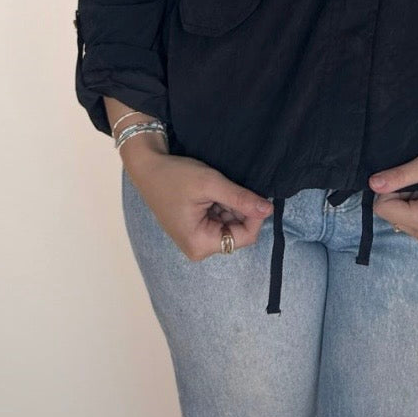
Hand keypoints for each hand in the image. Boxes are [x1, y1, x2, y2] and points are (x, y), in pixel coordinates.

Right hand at [124, 147, 272, 260]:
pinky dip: (223, 205)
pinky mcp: (196, 230)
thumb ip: (241, 199)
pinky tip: (214, 192)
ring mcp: (197, 240)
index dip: (255, 216)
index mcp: (200, 244)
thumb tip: (269, 209)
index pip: (245, 237)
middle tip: (233, 187)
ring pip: (231, 225)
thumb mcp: (211, 184)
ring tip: (219, 188)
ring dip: (232, 206)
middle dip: (241, 210)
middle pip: (238, 232)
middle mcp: (199, 248)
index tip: (257, 194)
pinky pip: (220, 221)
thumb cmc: (175, 176)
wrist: (148, 168)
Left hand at [368, 144, 417, 247]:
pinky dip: (414, 205)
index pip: (383, 208)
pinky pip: (407, 220)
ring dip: (407, 200)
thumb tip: (372, 184)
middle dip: (400, 195)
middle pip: (389, 214)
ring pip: (396, 217)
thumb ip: (400, 176)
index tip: (412, 177)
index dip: (391, 188)